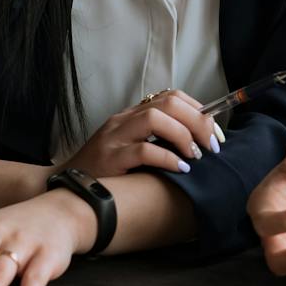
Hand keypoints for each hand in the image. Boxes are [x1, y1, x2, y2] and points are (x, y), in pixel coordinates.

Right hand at [59, 89, 218, 178]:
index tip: (215, 133)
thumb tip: (199, 143)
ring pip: (155, 119)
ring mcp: (115, 137)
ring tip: (196, 156)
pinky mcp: (110, 158)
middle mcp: (124, 120)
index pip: (171, 96)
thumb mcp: (133, 149)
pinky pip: (143, 150)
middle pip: (168, 103)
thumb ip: (158, 141)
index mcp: (132, 115)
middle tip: (212, 145)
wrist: (70, 188)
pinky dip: (167, 158)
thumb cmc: (108, 172)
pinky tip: (181, 169)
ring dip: (183, 135)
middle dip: (197, 121)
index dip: (199, 111)